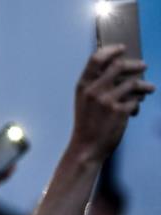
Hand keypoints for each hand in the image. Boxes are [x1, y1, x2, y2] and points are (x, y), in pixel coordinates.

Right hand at [68, 45, 154, 163]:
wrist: (86, 147)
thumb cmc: (86, 125)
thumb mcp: (83, 101)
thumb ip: (96, 85)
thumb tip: (120, 72)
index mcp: (83, 86)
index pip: (96, 59)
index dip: (111, 50)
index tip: (122, 48)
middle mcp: (94, 90)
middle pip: (119, 66)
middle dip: (135, 65)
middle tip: (143, 66)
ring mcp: (107, 100)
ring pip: (133, 83)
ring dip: (144, 85)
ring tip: (149, 88)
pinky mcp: (120, 111)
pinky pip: (136, 100)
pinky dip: (138, 102)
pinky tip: (137, 107)